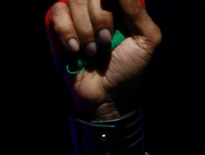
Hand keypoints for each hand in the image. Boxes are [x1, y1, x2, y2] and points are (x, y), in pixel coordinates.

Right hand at [45, 0, 161, 118]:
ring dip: (86, 30)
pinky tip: (75, 49)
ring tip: (93, 51)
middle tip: (106, 40)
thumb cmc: (129, 68)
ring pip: (73, 0)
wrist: (107, 94)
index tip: (113, 16)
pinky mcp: (58, 24)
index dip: (107, 3)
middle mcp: (97, 5)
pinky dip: (68, 32)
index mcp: (119, 5)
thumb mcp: (146, 40)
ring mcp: (77, 12)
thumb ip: (138, 11)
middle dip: (100, 18)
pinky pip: (57, 11)